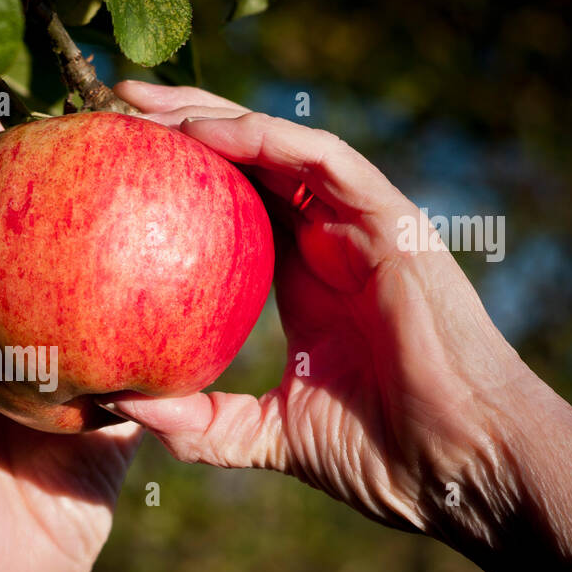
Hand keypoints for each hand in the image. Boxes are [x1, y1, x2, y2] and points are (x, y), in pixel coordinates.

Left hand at [106, 81, 571, 571]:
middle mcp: (329, 241)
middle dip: (179, 127)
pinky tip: (202, 131)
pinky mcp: (391, 220)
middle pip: (246, 162)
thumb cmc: (381, 455)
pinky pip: (321, 160)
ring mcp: (362, 226)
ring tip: (140, 103)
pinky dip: (262, 138)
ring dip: (208, 116)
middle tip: (110, 111)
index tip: (109, 168)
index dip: (175, 181)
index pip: (229, 210)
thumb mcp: (267, 436)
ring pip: (277, 146)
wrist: (462, 467)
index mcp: (302, 279)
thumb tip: (119, 404)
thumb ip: (198, 422)